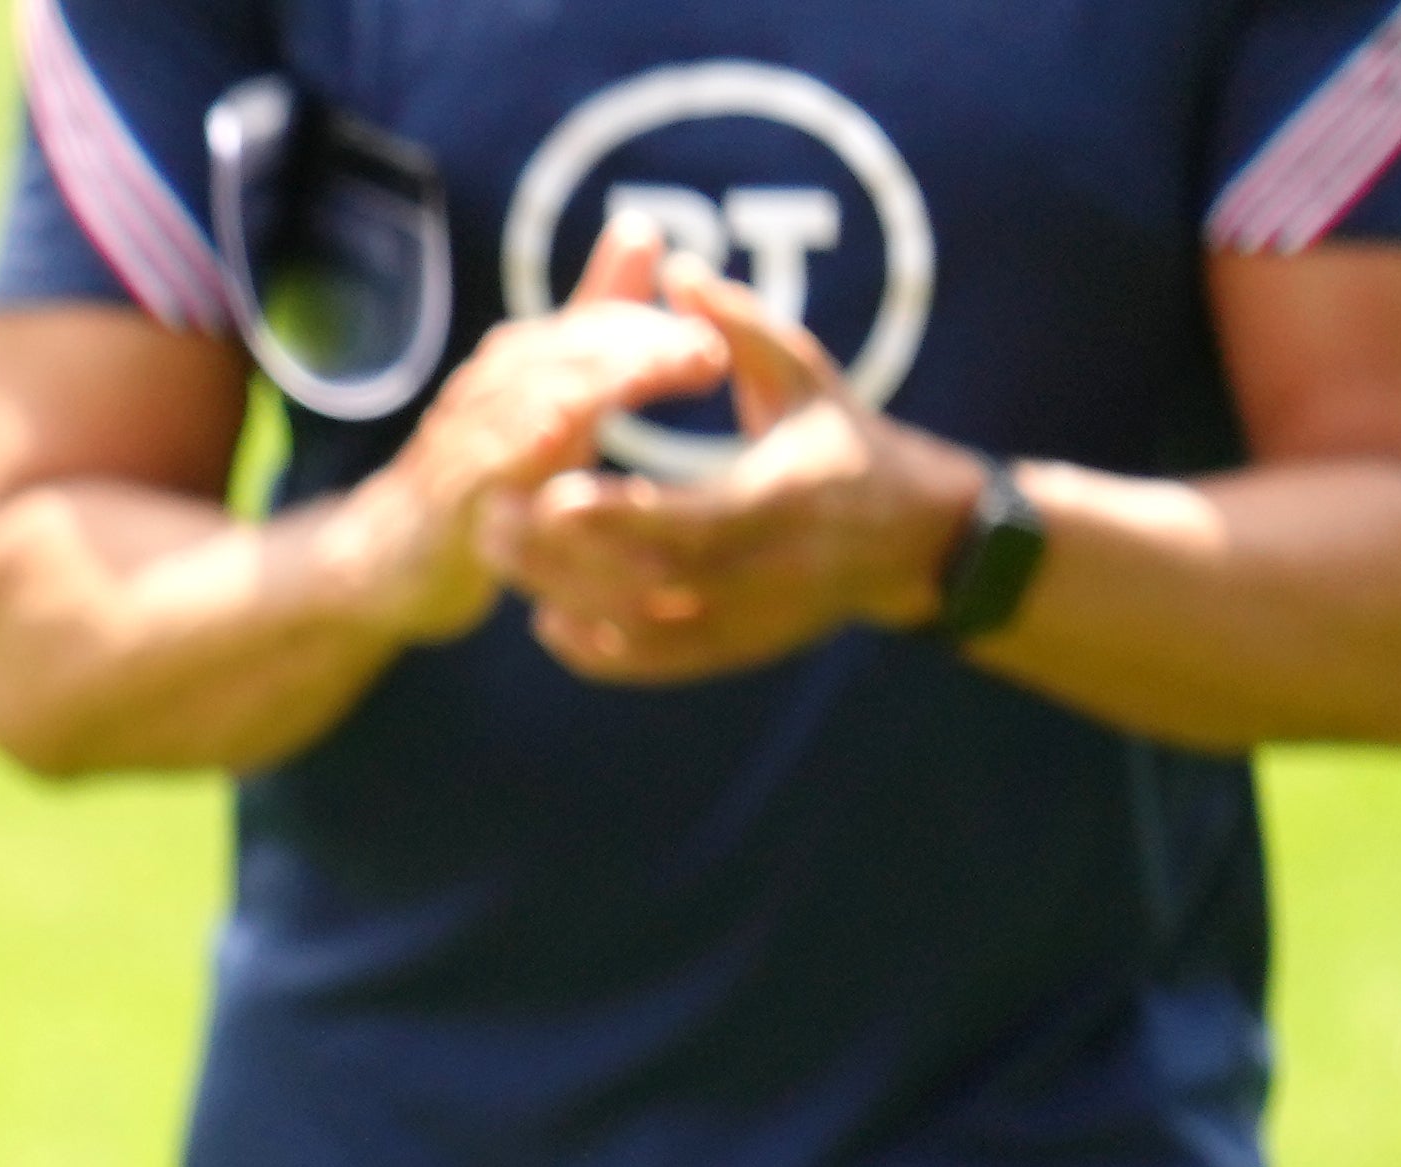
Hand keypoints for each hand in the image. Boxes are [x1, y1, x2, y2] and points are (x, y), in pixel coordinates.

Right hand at [330, 217, 736, 641]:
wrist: (387, 557)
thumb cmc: (484, 471)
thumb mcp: (548, 389)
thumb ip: (595, 316)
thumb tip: (641, 226)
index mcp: (523, 362)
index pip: (595, 328)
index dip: (655, 328)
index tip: (719, 343)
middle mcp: (488, 390)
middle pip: (567, 353)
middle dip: (637, 348)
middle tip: (705, 356)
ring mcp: (459, 442)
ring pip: (525, 399)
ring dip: (590, 386)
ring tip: (648, 379)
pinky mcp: (440, 502)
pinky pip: (475, 469)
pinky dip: (511, 451)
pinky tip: (552, 443)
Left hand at [490, 256, 977, 683]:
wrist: (910, 538)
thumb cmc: (846, 441)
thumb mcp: (806, 377)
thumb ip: (739, 326)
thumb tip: (675, 268)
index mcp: (788, 497)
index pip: (694, 520)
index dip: (620, 515)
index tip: (550, 494)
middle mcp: (771, 571)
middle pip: (651, 582)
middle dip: (562, 559)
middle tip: (490, 519)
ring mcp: (753, 621)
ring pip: (642, 632)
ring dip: (563, 600)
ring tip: (498, 556)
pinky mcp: (737, 651)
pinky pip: (655, 664)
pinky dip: (595, 650)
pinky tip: (545, 615)